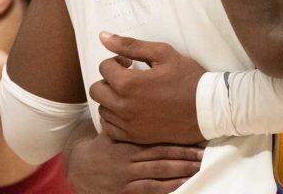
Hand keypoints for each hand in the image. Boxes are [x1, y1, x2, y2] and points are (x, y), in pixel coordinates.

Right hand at [64, 121, 201, 193]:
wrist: (80, 169)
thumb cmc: (104, 146)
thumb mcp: (115, 131)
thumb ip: (132, 122)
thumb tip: (149, 99)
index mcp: (129, 144)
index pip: (158, 143)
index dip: (178, 144)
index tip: (196, 142)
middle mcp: (128, 161)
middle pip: (161, 159)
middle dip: (184, 158)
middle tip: (202, 155)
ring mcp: (126, 178)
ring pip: (157, 175)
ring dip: (179, 173)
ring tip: (197, 168)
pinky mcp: (123, 192)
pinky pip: (148, 190)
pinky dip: (166, 188)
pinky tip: (181, 184)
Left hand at [89, 33, 206, 144]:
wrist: (207, 110)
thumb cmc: (188, 78)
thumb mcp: (163, 54)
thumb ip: (131, 45)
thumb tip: (103, 36)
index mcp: (129, 84)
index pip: (104, 67)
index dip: (117, 61)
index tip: (130, 63)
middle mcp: (123, 106)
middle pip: (97, 89)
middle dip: (110, 79)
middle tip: (128, 77)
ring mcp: (127, 124)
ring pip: (102, 108)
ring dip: (111, 98)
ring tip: (131, 94)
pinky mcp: (133, 137)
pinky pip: (109, 127)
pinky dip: (114, 117)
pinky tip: (130, 110)